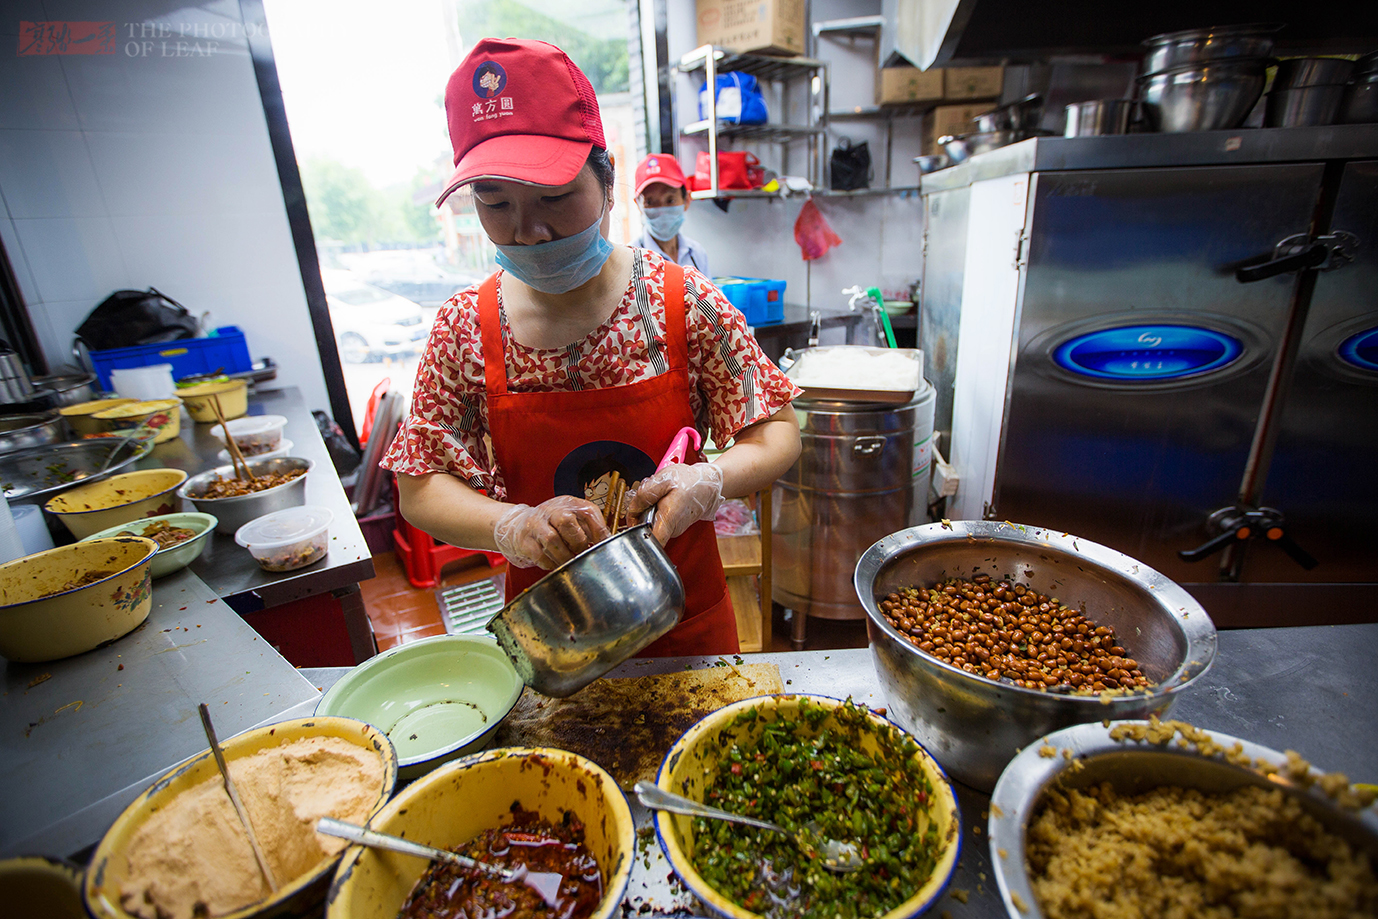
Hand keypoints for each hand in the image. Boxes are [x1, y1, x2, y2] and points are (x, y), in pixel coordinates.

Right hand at [493, 496, 609, 569]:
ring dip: (564, 556)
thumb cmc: (553, 525)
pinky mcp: (524, 539)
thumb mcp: (572, 518)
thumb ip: (590, 529)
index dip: (599, 531)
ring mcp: (535, 523)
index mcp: (569, 503)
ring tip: (568, 562)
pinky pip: (539, 555)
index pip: (588, 511)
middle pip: (566, 522)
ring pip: (552, 540)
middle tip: (580, 553)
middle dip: (577, 543)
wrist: (519, 525)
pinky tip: (555, 563)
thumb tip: (608, 544)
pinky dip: (550, 563)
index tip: (603, 546)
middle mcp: (551, 509)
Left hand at [625, 462, 722, 543]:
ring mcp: (675, 529)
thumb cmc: (689, 480)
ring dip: (650, 512)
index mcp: (668, 519)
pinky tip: (666, 501)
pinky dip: (659, 512)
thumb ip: (644, 495)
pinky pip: (660, 522)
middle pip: (647, 530)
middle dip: (642, 515)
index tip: (632, 525)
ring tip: (661, 497)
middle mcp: (672, 529)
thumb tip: (632, 510)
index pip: (651, 541)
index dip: (637, 535)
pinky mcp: (676, 527)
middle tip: (650, 499)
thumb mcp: (663, 479)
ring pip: (653, 525)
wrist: (709, 483)